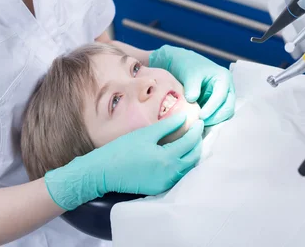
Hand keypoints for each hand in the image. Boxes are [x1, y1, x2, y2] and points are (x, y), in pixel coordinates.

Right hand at [44, 112, 202, 210]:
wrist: (104, 172)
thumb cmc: (122, 150)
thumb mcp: (146, 134)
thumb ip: (167, 125)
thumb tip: (184, 116)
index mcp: (167, 158)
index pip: (190, 142)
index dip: (196, 130)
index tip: (199, 120)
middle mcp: (170, 174)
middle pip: (193, 157)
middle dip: (197, 142)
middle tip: (197, 129)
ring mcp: (165, 183)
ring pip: (187, 167)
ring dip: (192, 153)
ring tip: (190, 140)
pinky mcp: (159, 188)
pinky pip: (178, 175)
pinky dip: (183, 164)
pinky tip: (179, 154)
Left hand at [149, 45, 235, 125]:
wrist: (183, 64)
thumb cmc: (188, 66)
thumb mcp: (189, 74)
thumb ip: (192, 87)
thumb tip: (192, 100)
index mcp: (224, 78)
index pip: (221, 97)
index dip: (212, 108)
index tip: (200, 116)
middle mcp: (228, 88)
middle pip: (228, 108)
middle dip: (215, 117)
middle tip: (200, 123)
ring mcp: (224, 96)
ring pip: (224, 114)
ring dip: (213, 120)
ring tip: (198, 124)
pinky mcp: (217, 103)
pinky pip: (217, 115)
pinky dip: (210, 120)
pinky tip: (198, 122)